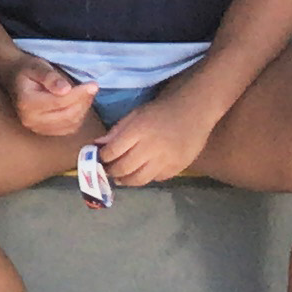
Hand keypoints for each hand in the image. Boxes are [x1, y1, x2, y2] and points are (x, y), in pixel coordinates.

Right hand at [4, 51, 100, 138]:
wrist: (15, 78)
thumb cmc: (27, 70)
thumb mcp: (37, 66)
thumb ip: (50, 77)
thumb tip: (65, 89)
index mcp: (27, 103)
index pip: (60, 102)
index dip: (79, 94)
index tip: (93, 85)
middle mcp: (31, 120)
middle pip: (67, 114)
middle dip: (83, 101)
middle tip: (92, 87)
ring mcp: (38, 129)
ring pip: (71, 123)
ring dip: (83, 109)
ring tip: (86, 93)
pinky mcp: (46, 132)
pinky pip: (69, 128)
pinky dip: (78, 117)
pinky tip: (79, 104)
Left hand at [96, 83, 213, 186]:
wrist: (193, 112)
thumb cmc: (160, 111)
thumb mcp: (135, 114)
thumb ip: (117, 131)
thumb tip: (98, 146)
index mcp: (137, 131)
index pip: (112, 152)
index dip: (102, 157)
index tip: (99, 158)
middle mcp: (151, 148)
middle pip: (124, 168)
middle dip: (111, 171)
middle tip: (107, 170)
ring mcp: (165, 160)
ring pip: (139, 179)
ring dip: (126, 180)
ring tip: (121, 177)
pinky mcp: (177, 168)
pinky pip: (155, 179)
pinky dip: (145, 178)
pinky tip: (141, 173)